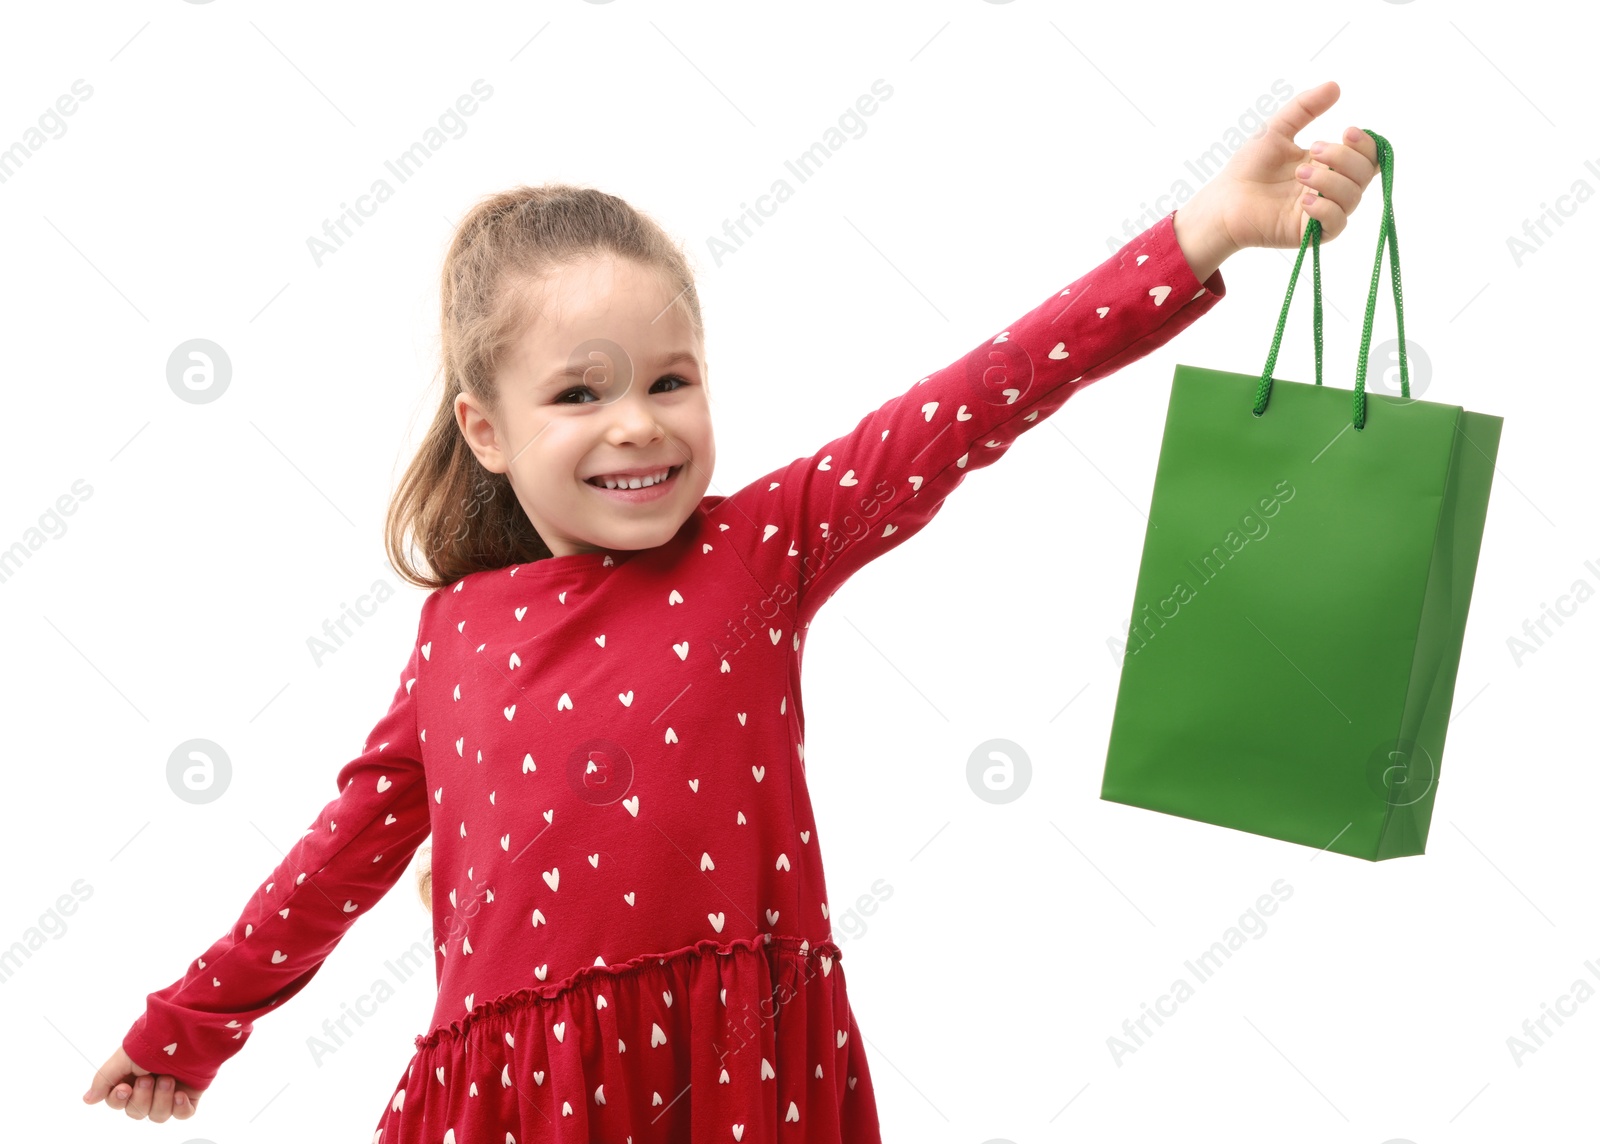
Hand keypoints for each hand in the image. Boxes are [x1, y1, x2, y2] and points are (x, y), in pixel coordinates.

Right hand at [82, 1044, 205, 1122]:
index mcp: (131, 1078)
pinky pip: (183, 1115)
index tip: (124, 1088)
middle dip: (141, 1098)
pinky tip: (180, 1095)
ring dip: (161, 1100)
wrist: (188, 1032)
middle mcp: (149, 1089)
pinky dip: (180, 1108)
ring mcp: (169, 1093)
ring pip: (157, 1116)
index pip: (117, 1102)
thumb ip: (104, 1079)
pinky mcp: (189, 1095)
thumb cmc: (155, 1041)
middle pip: (136, 1112)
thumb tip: (87, 1100)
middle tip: (149, 1078)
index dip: (118, 1100)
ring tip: (168, 1079)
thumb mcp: (124, 1056)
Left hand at [1174, 80, 1379, 275]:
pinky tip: (1302, 200)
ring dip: (1330, 181)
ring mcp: (1323, 210)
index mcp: (1330, 164)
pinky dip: (1325, 209)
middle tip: (1312, 150)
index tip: (1347, 131)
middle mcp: (1332, 187)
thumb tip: (1335, 86)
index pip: (1367, 155)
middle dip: (1344, 157)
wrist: (1224, 199)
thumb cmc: (1249, 167)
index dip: (1366, 144)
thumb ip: (1304, 108)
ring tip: (1299, 173)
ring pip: (1353, 197)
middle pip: (1366, 173)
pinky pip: (1337, 223)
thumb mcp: (1277, 130)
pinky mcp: (1311, 233)